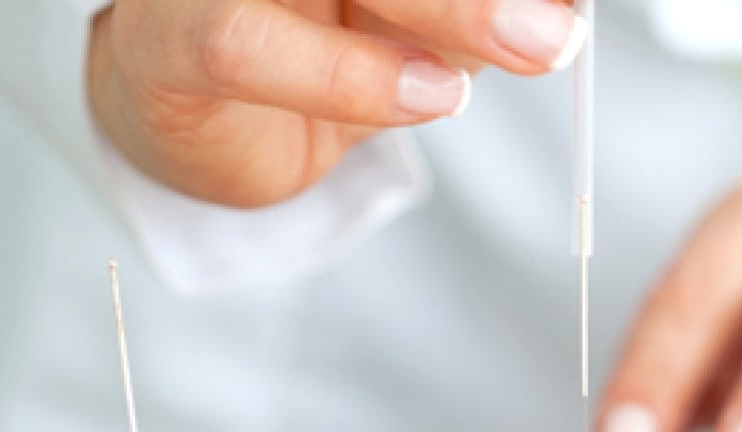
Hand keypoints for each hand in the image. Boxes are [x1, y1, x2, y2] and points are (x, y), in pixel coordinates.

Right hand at [87, 0, 583, 206]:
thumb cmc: (317, 45)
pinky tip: (428, 97)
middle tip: (563, 24)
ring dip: (452, 10)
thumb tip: (564, 12)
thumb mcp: (424, 19)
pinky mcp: (168, 37)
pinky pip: (247, 45)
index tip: (573, 5)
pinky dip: (350, 77)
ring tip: (531, 48)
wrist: (200, 112)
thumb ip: (478, 9)